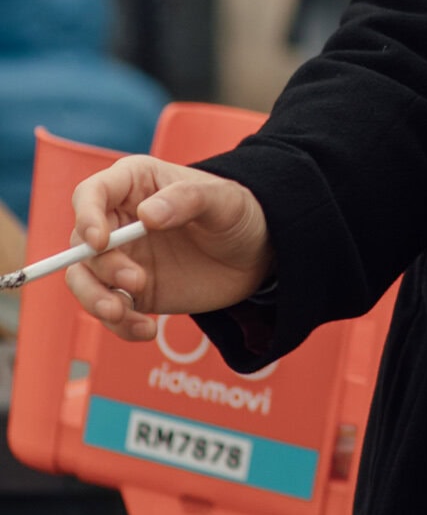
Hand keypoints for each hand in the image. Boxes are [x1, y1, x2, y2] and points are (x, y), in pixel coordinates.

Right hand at [64, 157, 273, 344]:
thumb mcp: (223, 200)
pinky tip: (147, 329)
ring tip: (124, 313)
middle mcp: (119, 220)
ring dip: (95, 300)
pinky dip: (119, 325)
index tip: (100, 241)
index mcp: (134, 184)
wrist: (256, 254)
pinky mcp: (131, 291)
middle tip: (136, 282)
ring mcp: (122, 258)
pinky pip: (109, 311)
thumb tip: (146, 215)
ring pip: (84, 279)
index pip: (91, 194)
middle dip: (102, 267)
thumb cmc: (238, 213)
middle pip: (81, 243)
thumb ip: (187, 200)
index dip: (87, 216)